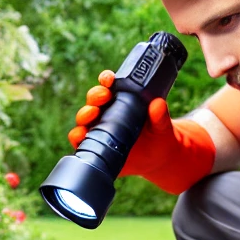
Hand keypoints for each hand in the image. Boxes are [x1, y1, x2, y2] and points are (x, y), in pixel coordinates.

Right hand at [67, 71, 215, 193]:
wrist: (158, 160)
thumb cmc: (159, 137)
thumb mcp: (162, 126)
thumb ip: (161, 116)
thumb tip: (158, 104)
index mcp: (121, 100)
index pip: (109, 85)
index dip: (106, 79)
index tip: (110, 79)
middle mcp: (106, 112)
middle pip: (94, 99)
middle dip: (95, 95)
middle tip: (104, 97)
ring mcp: (99, 129)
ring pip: (84, 118)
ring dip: (84, 114)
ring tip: (92, 114)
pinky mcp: (95, 146)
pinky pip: (81, 141)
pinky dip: (77, 137)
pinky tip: (81, 136)